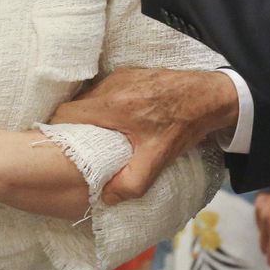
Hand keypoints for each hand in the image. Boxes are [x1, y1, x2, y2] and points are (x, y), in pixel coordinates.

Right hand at [50, 68, 236, 204]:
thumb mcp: (158, 158)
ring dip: (91, 116)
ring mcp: (120, 76)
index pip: (65, 115)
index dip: (59, 133)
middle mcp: (110, 86)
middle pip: (75, 106)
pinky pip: (106, 90)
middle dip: (74, 127)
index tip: (63, 149)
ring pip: (90, 97)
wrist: (210, 95)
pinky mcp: (130, 73)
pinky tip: (120, 122)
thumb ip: (131, 183)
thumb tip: (106, 197)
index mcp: (111, 106)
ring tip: (101, 137)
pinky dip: (106, 106)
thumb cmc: (183, 124)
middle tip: (82, 148)